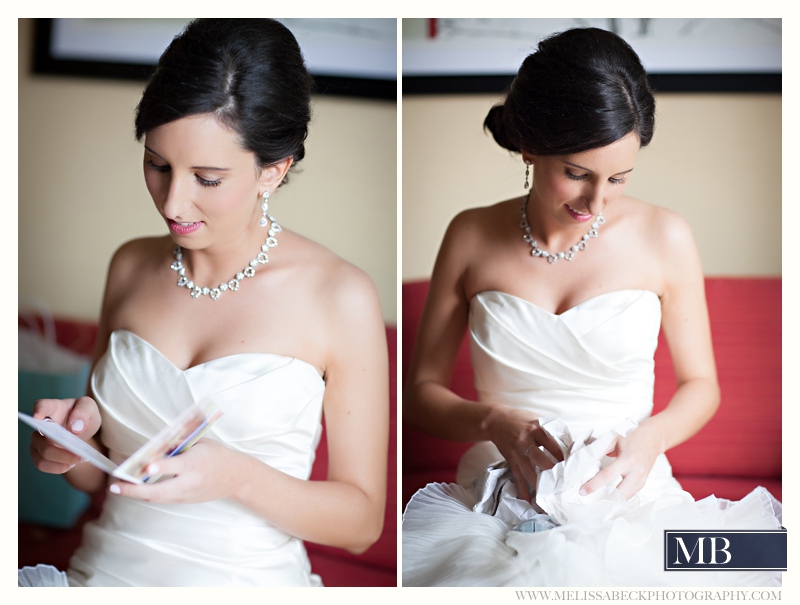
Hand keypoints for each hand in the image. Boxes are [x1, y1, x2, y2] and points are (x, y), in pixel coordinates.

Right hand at [30, 396, 101, 473]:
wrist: (83, 429)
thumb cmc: (83, 415)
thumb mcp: (90, 408)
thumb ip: (84, 412)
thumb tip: (74, 427)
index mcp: (54, 408)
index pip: (42, 406)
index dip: (38, 411)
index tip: (38, 417)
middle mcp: (42, 424)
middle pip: (43, 438)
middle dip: (62, 450)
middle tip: (81, 454)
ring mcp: (38, 440)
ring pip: (42, 453)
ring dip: (61, 460)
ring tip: (79, 460)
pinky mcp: (39, 453)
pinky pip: (42, 464)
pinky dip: (57, 467)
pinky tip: (70, 465)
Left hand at [108, 440, 247, 503]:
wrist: (236, 477)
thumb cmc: (217, 455)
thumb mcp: (201, 444)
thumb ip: (178, 446)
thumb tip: (153, 448)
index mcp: (195, 463)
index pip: (176, 466)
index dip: (161, 467)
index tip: (146, 467)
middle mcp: (190, 482)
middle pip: (160, 491)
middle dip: (135, 490)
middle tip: (115, 486)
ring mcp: (187, 494)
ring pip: (158, 498)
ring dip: (136, 494)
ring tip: (118, 487)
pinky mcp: (185, 501)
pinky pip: (163, 498)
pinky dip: (147, 494)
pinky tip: (136, 488)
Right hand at [485, 406, 563, 498]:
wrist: (495, 421)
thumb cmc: (521, 420)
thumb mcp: (537, 419)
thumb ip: (551, 432)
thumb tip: (570, 447)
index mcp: (536, 429)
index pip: (552, 445)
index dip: (564, 457)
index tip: (574, 468)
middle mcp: (525, 442)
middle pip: (541, 460)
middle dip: (553, 473)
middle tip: (565, 485)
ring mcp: (517, 453)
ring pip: (529, 472)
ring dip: (540, 486)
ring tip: (551, 497)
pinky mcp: (511, 461)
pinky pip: (517, 478)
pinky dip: (522, 490)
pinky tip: (528, 501)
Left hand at [580, 423, 663, 499]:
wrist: (652, 438)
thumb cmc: (633, 437)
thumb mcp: (614, 440)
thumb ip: (600, 451)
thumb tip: (585, 463)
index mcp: (628, 459)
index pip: (607, 476)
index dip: (593, 485)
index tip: (583, 491)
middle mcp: (636, 472)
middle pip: (619, 494)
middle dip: (604, 500)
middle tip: (589, 500)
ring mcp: (642, 479)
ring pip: (625, 498)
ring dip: (611, 500)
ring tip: (597, 500)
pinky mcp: (643, 483)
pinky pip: (630, 495)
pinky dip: (619, 497)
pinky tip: (609, 497)